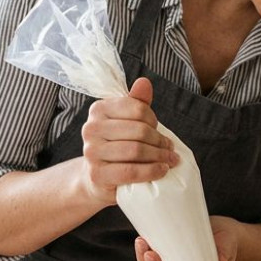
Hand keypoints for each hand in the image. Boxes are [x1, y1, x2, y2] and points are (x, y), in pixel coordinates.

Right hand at [78, 77, 179, 205]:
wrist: (98, 178)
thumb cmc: (117, 145)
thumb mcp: (127, 122)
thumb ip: (137, 103)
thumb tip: (144, 82)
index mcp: (98, 109)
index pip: (137, 108)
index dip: (153, 120)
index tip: (158, 129)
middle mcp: (91, 128)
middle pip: (139, 130)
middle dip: (160, 140)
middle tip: (170, 149)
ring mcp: (92, 152)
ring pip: (136, 150)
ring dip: (159, 156)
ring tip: (170, 160)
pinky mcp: (97, 174)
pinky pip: (131, 171)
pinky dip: (151, 171)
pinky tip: (162, 171)